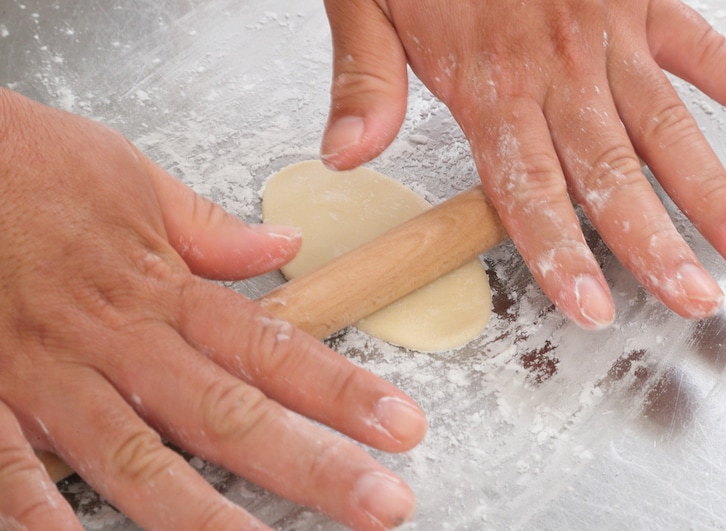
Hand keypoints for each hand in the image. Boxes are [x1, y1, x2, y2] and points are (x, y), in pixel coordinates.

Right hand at [0, 89, 425, 529]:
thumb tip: (282, 245)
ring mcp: (51, 377)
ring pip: (140, 459)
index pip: (274, 347)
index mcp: (163, 289)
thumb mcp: (134, 180)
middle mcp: (120, 341)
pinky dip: (45, 517)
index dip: (344, 390)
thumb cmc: (27, 164)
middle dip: (312, 465)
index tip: (401, 426)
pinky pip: (13, 473)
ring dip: (207, 517)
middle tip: (383, 505)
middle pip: (230, 415)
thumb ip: (210, 228)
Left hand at [320, 0, 725, 328]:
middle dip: (653, 242)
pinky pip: (697, 42)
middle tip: (695, 296)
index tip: (592, 307)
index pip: (527, 188)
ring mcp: (604, 34)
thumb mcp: (366, 3)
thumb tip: (345, 155)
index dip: (561, 253)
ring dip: (710, 186)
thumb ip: (363, 81)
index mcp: (488, 85)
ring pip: (665, 124)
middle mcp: (554, 71)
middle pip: (609, 173)